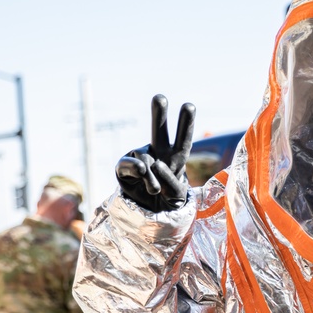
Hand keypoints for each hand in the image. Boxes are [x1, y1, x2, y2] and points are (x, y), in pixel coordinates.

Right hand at [116, 94, 195, 211]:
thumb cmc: (168, 201)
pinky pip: (128, 164)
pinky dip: (135, 170)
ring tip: (154, 190)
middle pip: (159, 131)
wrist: (148, 214)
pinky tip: (142, 174)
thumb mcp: (177, 196)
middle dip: (159, 114)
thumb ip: (170, 182)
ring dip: (150, 176)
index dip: (186, 124)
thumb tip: (152, 164)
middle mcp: (158, 153)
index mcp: (176, 158)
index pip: (183, 140)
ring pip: (144, 156)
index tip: (188, 105)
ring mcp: (141, 158)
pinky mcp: (125, 166)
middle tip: (159, 98)